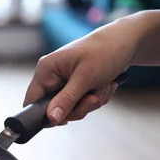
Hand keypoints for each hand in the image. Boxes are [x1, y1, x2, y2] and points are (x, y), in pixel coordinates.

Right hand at [24, 20, 140, 125]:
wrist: (128, 41)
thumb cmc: (106, 51)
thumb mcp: (85, 78)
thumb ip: (66, 100)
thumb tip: (51, 119)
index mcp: (46, 70)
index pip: (32, 101)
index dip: (45, 115)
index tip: (65, 118)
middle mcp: (52, 76)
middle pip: (54, 109)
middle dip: (78, 107)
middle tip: (93, 97)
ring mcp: (64, 82)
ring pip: (70, 109)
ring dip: (90, 103)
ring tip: (103, 86)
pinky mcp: (76, 85)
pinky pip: (81, 103)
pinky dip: (95, 98)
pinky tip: (105, 85)